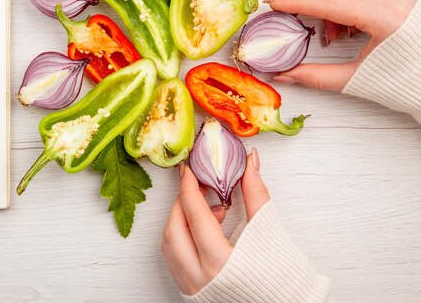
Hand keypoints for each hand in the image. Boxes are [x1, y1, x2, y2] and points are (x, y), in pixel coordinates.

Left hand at [161, 148, 269, 295]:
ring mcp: (193, 286)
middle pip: (175, 229)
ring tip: (209, 210)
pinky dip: (183, 238)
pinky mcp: (193, 291)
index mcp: (220, 262)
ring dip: (181, 221)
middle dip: (182, 202)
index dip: (189, 188)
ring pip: (170, 245)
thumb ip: (256, 193)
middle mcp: (200, 278)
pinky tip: (204, 230)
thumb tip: (249, 163)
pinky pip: (174, 259)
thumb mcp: (270, 231)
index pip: (195, 215)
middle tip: (197, 185)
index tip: (189, 170)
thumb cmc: (284, 279)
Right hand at [265, 0, 418, 90]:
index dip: (296, 3)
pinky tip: (343, 20)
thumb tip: (284, 74)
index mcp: (387, 18)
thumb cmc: (407, 81)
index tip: (275, 4)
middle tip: (292, 11)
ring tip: (325, 25)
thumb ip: (316, 76)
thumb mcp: (357, 79)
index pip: (329, 3)